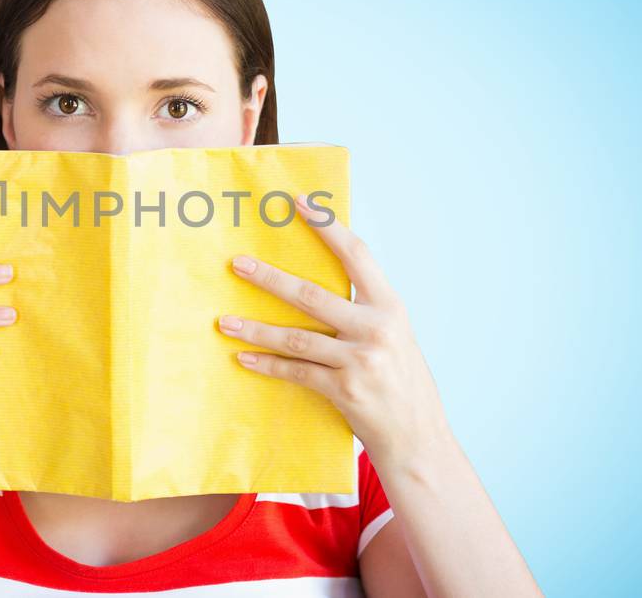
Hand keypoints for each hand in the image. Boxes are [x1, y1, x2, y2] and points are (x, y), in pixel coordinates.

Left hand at [217, 195, 453, 468]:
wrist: (418, 439)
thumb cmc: (403, 384)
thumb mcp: (396, 337)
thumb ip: (365, 311)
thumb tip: (321, 284)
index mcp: (390, 307)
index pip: (357, 255)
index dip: (327, 226)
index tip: (299, 202)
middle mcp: (377, 329)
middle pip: (312, 294)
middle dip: (270, 278)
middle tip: (238, 263)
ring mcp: (360, 360)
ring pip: (295, 337)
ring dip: (255, 329)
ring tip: (223, 321)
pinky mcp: (345, 390)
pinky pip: (296, 371)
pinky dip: (267, 364)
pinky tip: (243, 357)